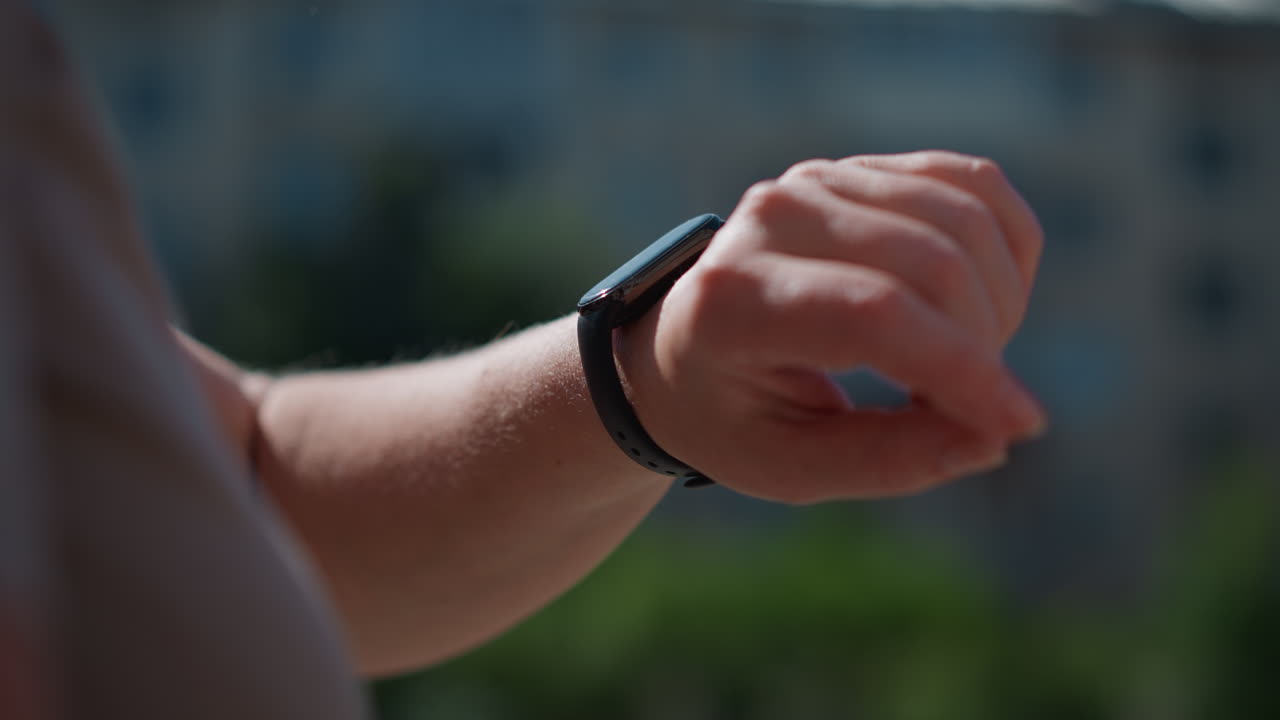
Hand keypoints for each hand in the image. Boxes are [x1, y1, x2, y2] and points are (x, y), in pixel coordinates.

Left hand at [617, 151, 1047, 502]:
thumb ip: (889, 459)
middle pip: (934, 265)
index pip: (873, 315)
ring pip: (966, 223)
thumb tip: (997, 435)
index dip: (962, 369)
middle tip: (966, 411)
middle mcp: (773, 218)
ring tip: (957, 366)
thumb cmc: (735, 416)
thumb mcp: (790, 467)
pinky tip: (979, 308)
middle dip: (983, 349)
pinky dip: (1006, 253)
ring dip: (999, 306)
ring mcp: (819, 180)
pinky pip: (976, 186)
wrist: (686, 343)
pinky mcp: (862, 167)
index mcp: (732, 299)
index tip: (1020, 425)